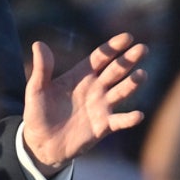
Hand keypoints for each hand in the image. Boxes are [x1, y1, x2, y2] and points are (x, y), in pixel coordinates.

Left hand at [21, 33, 147, 173]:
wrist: (41, 142)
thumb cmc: (37, 112)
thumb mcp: (37, 88)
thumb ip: (42, 68)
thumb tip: (38, 43)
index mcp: (81, 75)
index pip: (100, 57)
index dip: (113, 47)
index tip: (127, 37)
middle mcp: (95, 88)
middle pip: (115, 70)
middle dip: (129, 59)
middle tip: (143, 48)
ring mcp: (101, 106)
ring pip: (121, 92)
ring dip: (132, 84)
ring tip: (142, 74)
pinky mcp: (103, 126)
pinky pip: (119, 121)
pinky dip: (129, 119)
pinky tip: (138, 115)